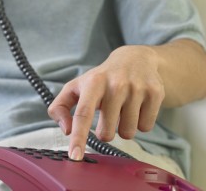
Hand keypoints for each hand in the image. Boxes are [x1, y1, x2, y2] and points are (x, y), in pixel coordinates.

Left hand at [48, 45, 164, 159]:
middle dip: (106, 131)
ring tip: (123, 108)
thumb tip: (67, 130)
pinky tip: (138, 106)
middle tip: (108, 114)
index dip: (78, 137)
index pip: (83, 113)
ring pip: (128, 133)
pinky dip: (141, 122)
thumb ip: (61, 107)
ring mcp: (137, 87)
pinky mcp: (155, 93)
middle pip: (107, 133)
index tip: (75, 156)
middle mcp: (115, 83)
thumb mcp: (77, 86)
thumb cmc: (101, 79)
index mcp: (93, 82)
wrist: (135, 59)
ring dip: (124, 127)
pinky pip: (146, 128)